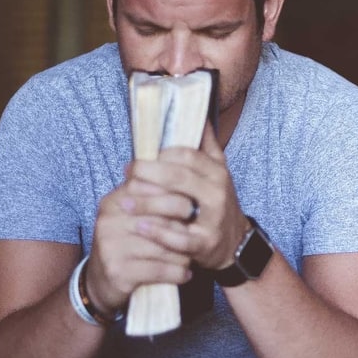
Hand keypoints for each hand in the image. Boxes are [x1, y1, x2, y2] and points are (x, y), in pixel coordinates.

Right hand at [85, 176, 194, 312]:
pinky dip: (178, 273)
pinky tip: (185, 274)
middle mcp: (110, 218)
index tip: (195, 206)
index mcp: (116, 199)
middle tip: (197, 233)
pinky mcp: (118, 270)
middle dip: (186, 226)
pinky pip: (161, 269)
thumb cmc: (128, 242)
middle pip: (164, 216)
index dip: (181, 197)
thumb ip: (155, 194)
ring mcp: (112, 245)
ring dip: (184, 254)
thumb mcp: (134, 214)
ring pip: (166, 245)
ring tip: (190, 256)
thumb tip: (189, 170)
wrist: (101, 282)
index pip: (155, 187)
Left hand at [125, 121, 249, 270]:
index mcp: (217, 172)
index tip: (139, 156)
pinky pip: (178, 238)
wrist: (234, 242)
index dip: (159, 154)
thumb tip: (199, 114)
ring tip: (123, 202)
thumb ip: (207, 145)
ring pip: (177, 204)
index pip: (186, 154)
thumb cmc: (217, 202)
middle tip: (127, 173)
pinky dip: (157, 232)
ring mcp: (213, 218)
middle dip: (147, 173)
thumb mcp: (218, 172)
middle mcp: (218, 192)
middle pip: (179, 176)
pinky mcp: (206, 243)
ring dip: (146, 202)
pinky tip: (139, 226)